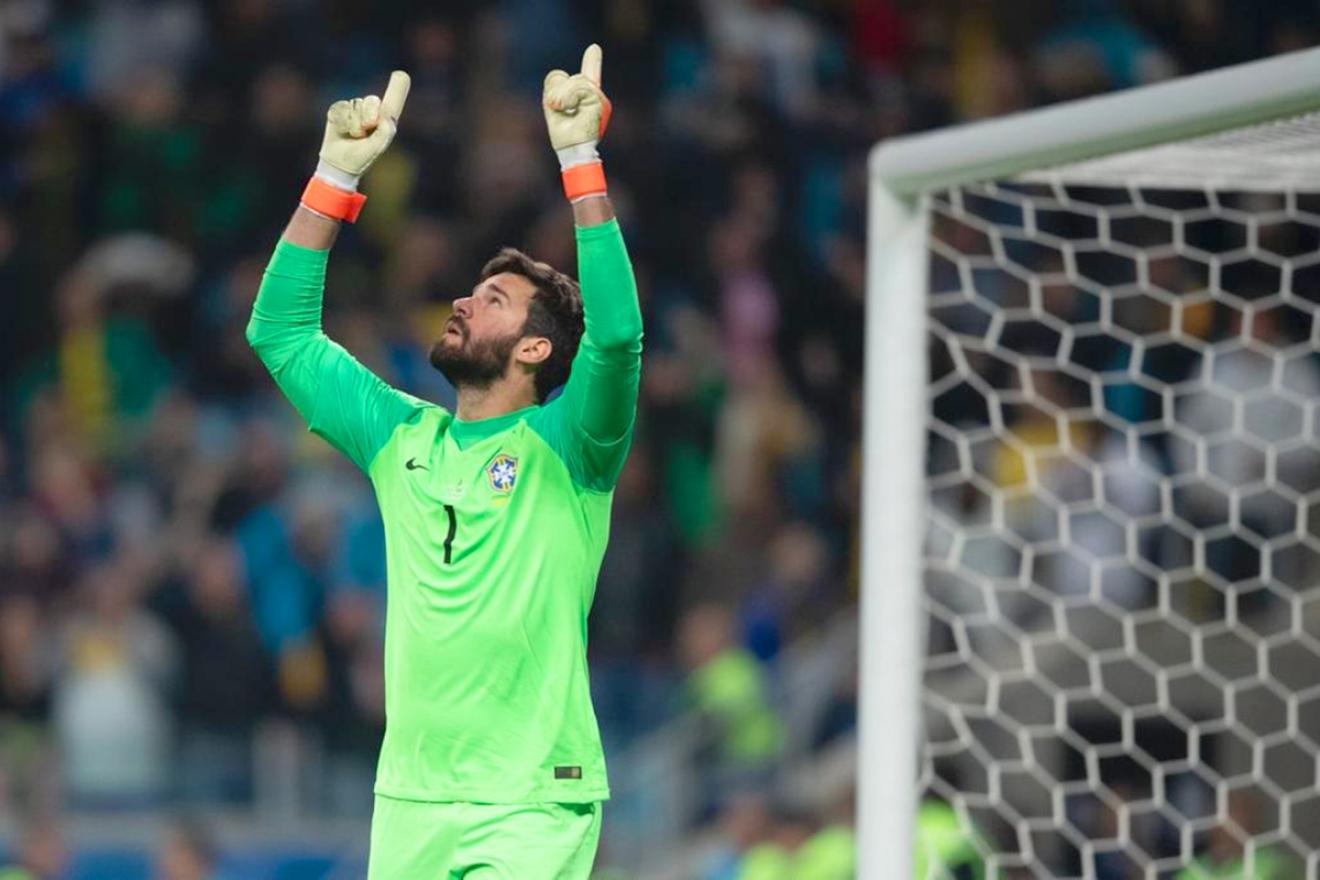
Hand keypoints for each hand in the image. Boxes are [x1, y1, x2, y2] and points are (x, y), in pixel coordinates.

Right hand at [317, 70, 410, 188]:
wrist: (339, 163)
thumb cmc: (361, 158)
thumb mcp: (377, 147)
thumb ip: (384, 132)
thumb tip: (384, 116)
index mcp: (384, 122)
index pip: (392, 103)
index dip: (397, 89)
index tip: (401, 75)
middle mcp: (371, 114)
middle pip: (372, 100)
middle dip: (368, 114)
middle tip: (364, 131)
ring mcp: (355, 111)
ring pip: (356, 104)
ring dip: (354, 122)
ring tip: (353, 135)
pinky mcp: (340, 111)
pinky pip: (343, 108)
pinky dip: (343, 121)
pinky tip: (342, 131)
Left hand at [542, 44, 611, 166]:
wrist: (572, 151)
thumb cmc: (564, 135)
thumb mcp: (553, 107)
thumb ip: (555, 88)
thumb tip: (561, 74)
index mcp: (586, 99)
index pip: (587, 76)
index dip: (592, 62)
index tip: (594, 49)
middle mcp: (595, 97)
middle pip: (572, 78)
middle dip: (558, 91)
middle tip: (557, 108)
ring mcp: (599, 100)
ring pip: (577, 81)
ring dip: (562, 95)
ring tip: (562, 110)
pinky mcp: (599, 103)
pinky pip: (580, 88)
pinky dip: (568, 97)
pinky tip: (568, 108)